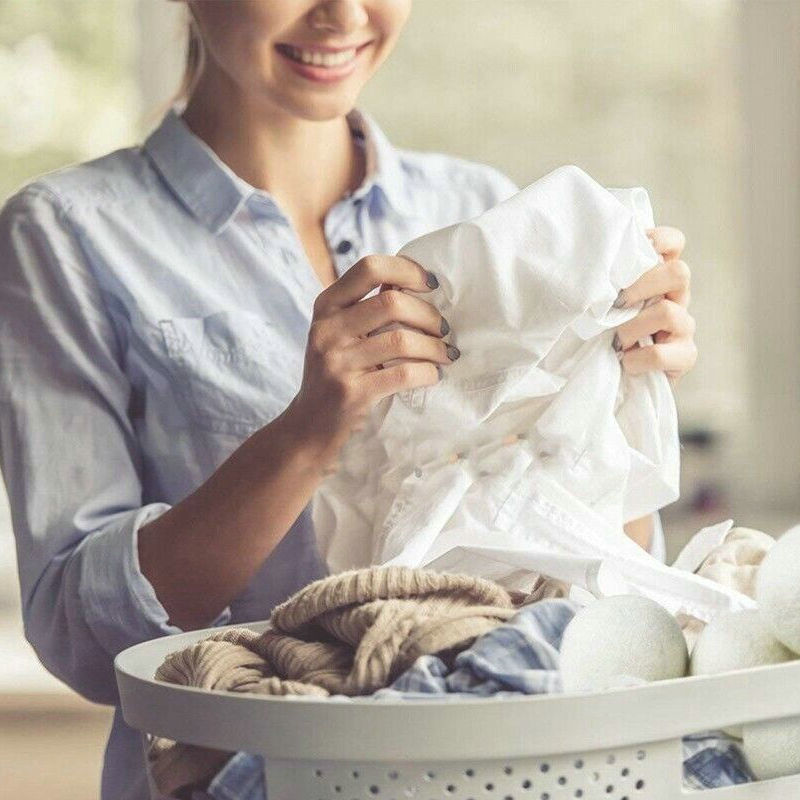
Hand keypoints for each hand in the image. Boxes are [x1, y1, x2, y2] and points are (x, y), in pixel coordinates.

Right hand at [286, 255, 456, 468]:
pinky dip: (427, 373)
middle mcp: (327, 329)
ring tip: (446, 355)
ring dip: (434, 347)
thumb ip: (366, 308)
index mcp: (327, 306)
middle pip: (392, 302)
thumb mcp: (340, 334)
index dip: (407, 270)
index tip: (431, 284)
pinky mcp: (351, 393)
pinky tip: (433, 375)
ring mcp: (337, 362)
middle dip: (429, 315)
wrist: (308, 427)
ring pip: (402, 339)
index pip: (369, 268)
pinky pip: (404, 373)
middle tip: (444, 330)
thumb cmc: (336, 374)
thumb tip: (413, 280)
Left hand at [612, 226, 696, 386]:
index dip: (659, 240)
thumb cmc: (600, 335)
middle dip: (643, 285)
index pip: (674, 243)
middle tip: (617, 303)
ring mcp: (683, 326)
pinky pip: (662, 353)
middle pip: (679, 272)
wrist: (612, 380)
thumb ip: (603, 282)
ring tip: (615, 342)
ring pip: (668, 313)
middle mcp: (676, 297)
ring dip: (632, 328)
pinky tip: (626, 362)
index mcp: (657, 278)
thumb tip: (580, 263)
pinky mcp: (685, 356)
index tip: (634, 252)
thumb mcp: (598, 303)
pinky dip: (638, 359)